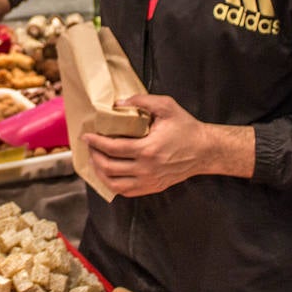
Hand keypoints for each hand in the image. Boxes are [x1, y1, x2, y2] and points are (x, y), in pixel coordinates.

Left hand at [81, 94, 253, 197]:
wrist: (205, 151)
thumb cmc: (186, 128)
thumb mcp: (167, 106)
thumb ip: (142, 101)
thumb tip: (118, 103)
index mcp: (148, 149)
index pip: (112, 148)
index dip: (95, 142)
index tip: (86, 135)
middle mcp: (147, 169)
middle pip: (109, 167)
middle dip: (94, 156)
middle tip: (90, 146)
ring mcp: (149, 181)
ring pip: (114, 184)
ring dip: (100, 172)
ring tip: (95, 160)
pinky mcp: (153, 187)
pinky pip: (125, 191)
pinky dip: (112, 184)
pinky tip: (108, 173)